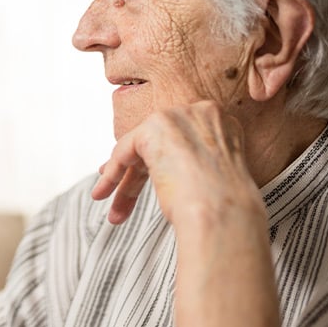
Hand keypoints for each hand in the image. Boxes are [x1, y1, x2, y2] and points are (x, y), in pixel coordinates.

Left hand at [91, 101, 261, 226]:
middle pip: (156, 144)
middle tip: (121, 194)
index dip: (155, 163)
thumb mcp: (207, 175)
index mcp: (217, 122)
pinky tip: (104, 188)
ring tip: (105, 197)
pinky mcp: (155, 127)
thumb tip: (158, 167)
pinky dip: (113, 172)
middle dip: (134, 172)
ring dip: (120, 177)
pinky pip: (124, 150)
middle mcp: (198, 113)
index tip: (142, 181)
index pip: (176, 141)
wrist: (223, 213)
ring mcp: (177, 116)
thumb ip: (185, 161)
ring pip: (138, 147)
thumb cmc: (221, 206)